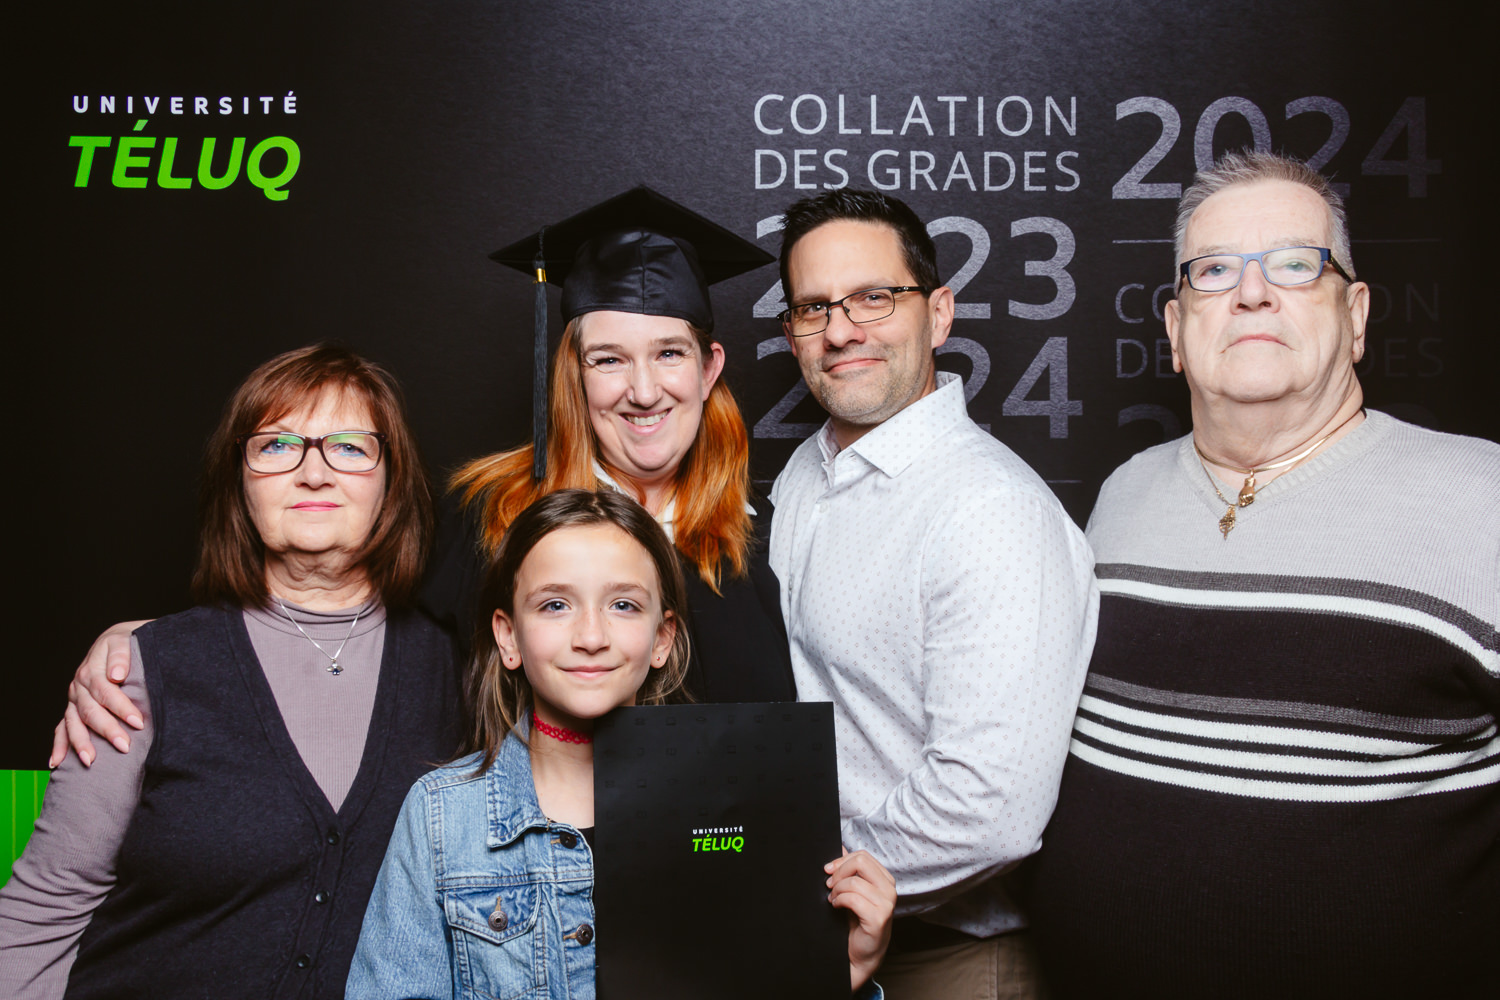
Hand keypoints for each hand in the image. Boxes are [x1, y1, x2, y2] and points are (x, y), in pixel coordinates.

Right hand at [48, 621, 151, 766]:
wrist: (118, 640)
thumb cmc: (128, 642)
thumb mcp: (125, 641)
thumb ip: (121, 656)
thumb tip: (116, 675)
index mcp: (91, 670)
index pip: (106, 692)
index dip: (121, 707)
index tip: (138, 722)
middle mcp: (78, 686)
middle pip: (91, 711)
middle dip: (107, 730)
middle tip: (125, 746)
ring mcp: (74, 699)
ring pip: (74, 723)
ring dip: (81, 743)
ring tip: (90, 761)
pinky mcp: (73, 708)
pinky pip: (62, 728)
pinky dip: (59, 745)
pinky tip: (57, 762)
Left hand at [825, 849, 895, 991]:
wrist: (861, 953)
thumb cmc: (857, 920)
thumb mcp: (853, 891)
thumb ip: (849, 870)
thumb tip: (840, 847)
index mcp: (885, 879)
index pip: (862, 856)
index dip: (841, 861)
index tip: (828, 870)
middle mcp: (890, 889)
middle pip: (860, 862)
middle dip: (839, 872)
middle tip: (829, 884)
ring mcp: (886, 904)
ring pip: (854, 882)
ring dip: (837, 890)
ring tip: (833, 899)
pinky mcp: (878, 918)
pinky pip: (853, 899)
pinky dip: (839, 900)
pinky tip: (836, 906)